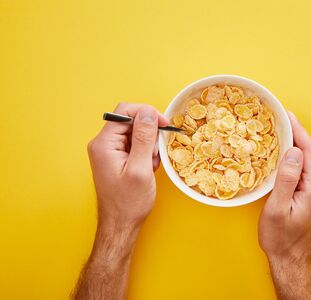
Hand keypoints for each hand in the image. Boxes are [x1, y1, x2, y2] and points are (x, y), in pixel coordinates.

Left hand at [72, 103, 168, 299]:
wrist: (121, 225)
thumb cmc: (129, 202)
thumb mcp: (140, 169)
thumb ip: (144, 138)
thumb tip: (148, 112)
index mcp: (104, 143)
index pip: (125, 112)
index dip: (147, 114)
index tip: (164, 124)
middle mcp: (103, 144)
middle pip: (131, 122)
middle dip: (149, 135)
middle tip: (154, 155)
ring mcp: (110, 151)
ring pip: (136, 134)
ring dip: (149, 146)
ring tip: (150, 166)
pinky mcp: (117, 158)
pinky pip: (136, 146)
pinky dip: (146, 154)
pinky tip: (148, 169)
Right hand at [258, 112, 310, 299]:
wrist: (293, 261)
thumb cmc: (281, 238)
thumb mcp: (277, 208)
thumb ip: (287, 178)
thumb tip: (293, 150)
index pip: (309, 150)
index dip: (298, 130)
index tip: (285, 114)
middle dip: (299, 134)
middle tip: (281, 120)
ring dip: (300, 146)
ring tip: (283, 133)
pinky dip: (302, 159)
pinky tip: (290, 155)